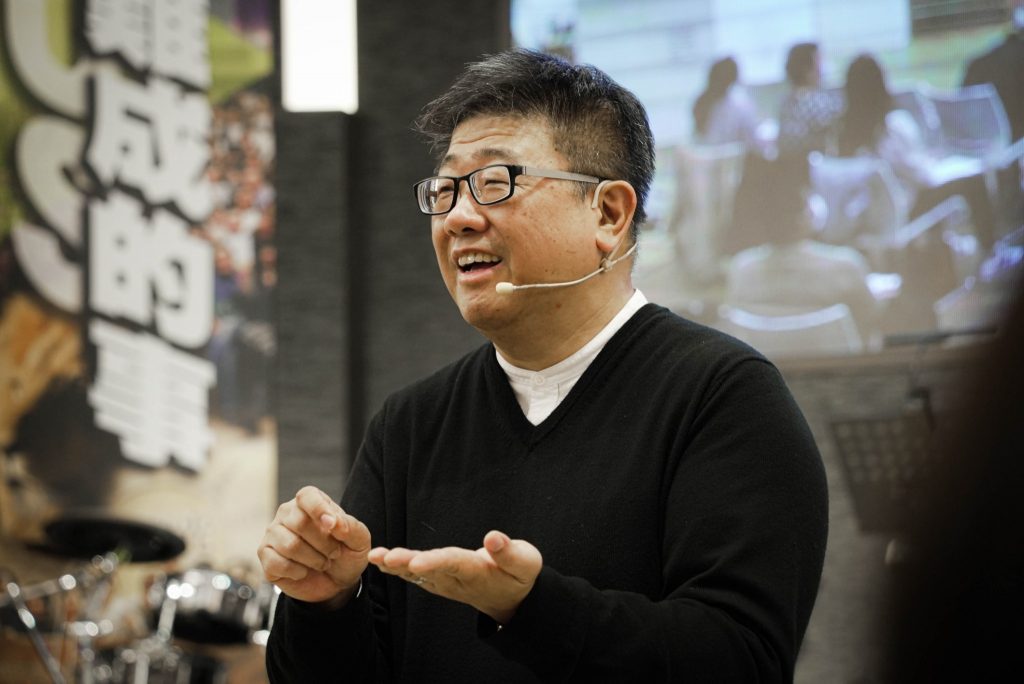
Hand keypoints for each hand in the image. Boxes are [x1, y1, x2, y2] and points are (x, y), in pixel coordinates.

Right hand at [258, 486, 370, 605]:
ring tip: (322, 562)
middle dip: (324, 544)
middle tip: (335, 553)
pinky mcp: (265, 555)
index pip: (307, 496)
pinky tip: (304, 571)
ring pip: (289, 545)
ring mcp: (273, 534)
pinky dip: (297, 572)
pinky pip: (277, 563)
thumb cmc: (346, 554)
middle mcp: (287, 513)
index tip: (332, 526)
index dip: (319, 510)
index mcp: (310, 501)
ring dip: (313, 559)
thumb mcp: (359, 540)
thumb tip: (332, 522)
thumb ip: (349, 526)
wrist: (336, 583)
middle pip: (299, 523)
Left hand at [368, 530, 541, 623]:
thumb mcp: (525, 562)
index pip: (453, 564)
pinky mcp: (439, 580)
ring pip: (417, 574)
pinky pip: (415, 574)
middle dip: (406, 563)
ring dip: (396, 565)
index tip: (416, 562)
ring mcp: (446, 582)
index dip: (435, 562)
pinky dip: (396, 566)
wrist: (511, 600)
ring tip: (376, 557)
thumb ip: (509, 552)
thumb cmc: (518, 575)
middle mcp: (456, 579)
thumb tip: (493, 538)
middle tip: (386, 558)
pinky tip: (379, 559)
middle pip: (429, 569)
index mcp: (476, 572)